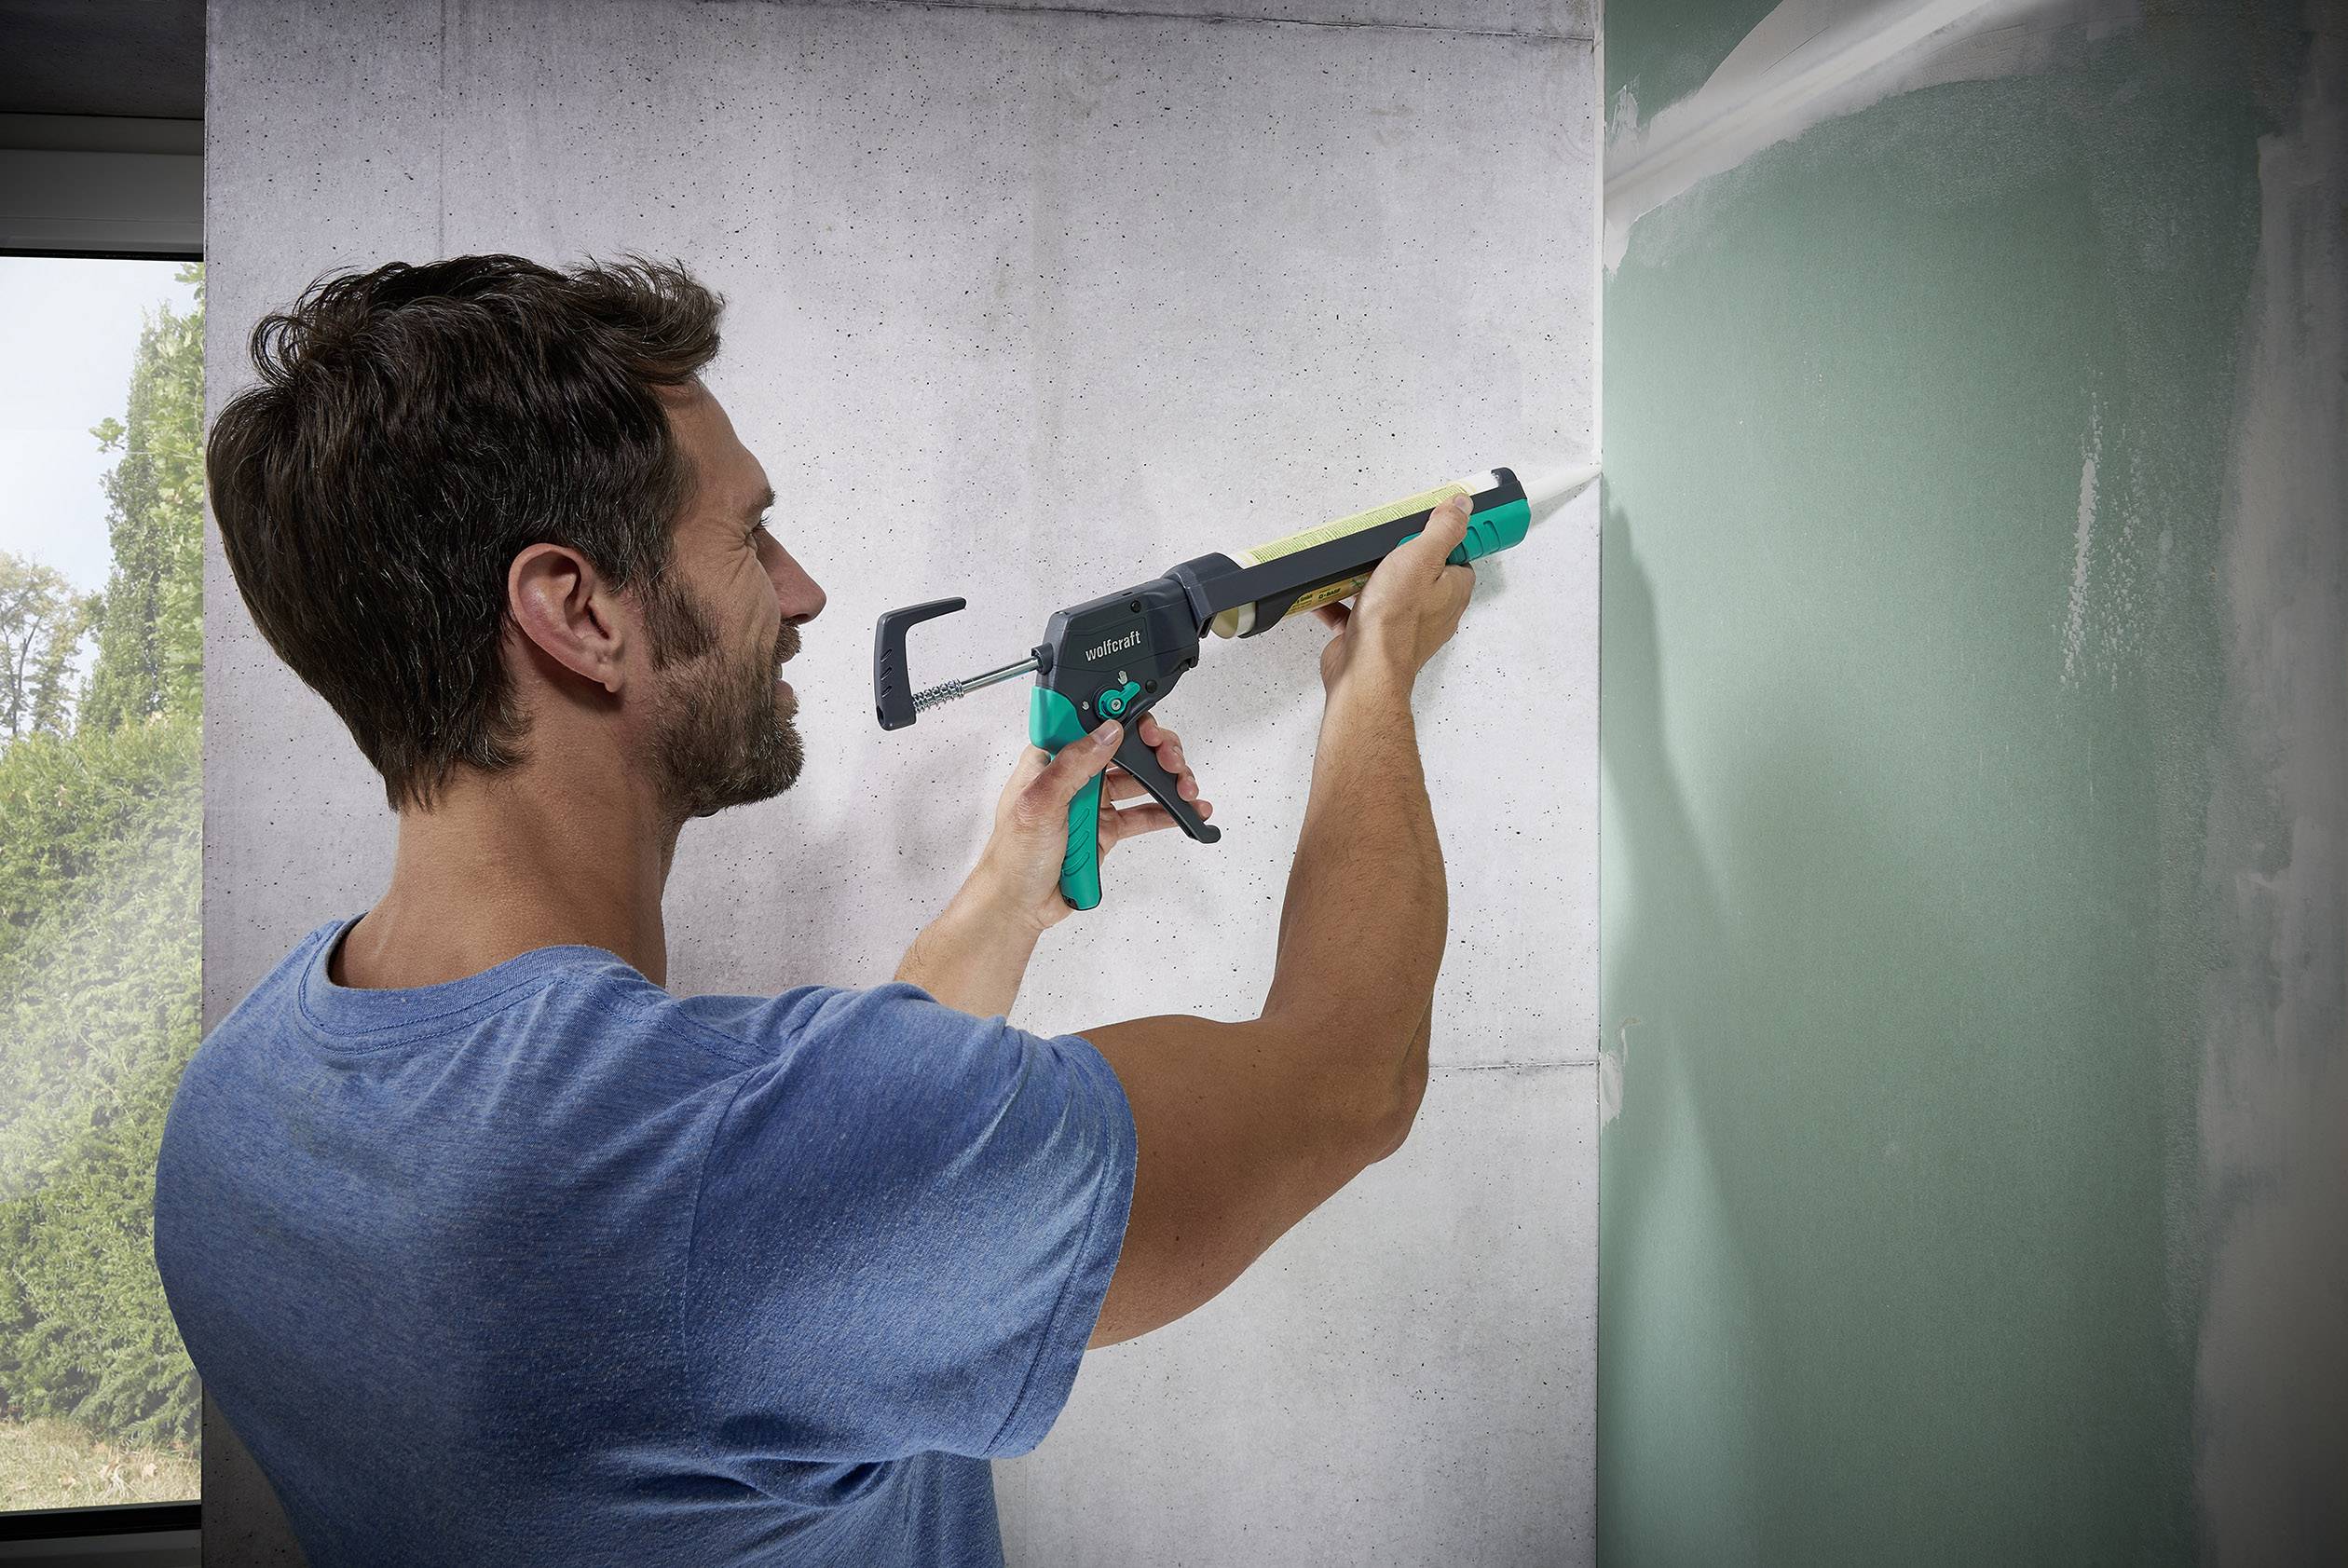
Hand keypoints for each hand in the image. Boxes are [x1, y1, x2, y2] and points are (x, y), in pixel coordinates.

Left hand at [965, 709, 1211, 932]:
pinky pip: (1142, 814)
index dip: (1120, 717)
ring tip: (1186, 788)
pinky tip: (1186, 809)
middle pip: (1123, 748)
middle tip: (1171, 759)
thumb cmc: (1014, 856)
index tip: (1145, 722)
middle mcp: (1074, 776)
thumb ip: (1073, 766)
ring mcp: (1092, 802)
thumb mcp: (1040, 804)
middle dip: (1155, 749)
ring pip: (1138, 779)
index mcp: (1050, 760)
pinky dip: (1167, 810)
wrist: (1019, 905)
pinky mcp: (1106, 829)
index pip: (1090, 724)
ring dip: (1166, 778)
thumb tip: (1107, 733)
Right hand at [1313, 493, 1475, 693]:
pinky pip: (1357, 614)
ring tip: (1354, 563)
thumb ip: (1444, 530)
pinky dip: (1342, 603)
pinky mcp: (1374, 638)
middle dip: (1400, 556)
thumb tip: (1462, 506)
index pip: (1458, 557)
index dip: (1444, 538)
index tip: (1427, 524)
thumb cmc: (1394, 620)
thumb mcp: (1422, 558)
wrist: (1364, 670)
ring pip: (1389, 593)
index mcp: (1452, 591)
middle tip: (1384, 542)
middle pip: (1421, 573)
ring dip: (1369, 579)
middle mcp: (1432, 611)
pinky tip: (1328, 592)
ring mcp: (1403, 627)